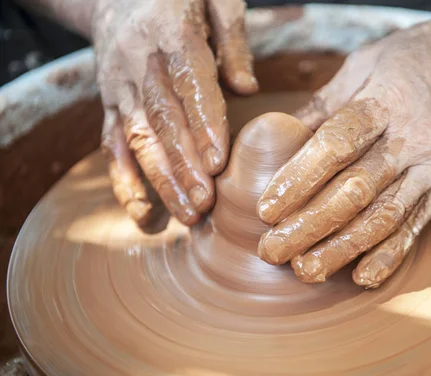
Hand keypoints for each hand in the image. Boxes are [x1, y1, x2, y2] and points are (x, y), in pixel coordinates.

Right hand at [94, 0, 256, 225]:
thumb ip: (232, 40)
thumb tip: (249, 89)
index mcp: (170, 31)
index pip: (188, 82)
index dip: (203, 124)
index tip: (219, 163)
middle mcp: (138, 61)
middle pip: (161, 120)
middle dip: (184, 166)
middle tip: (206, 204)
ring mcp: (118, 86)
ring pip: (137, 139)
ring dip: (161, 181)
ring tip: (187, 216)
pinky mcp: (108, 103)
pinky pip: (112, 146)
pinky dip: (124, 182)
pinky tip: (143, 216)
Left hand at [257, 11, 430, 287]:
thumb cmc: (420, 57)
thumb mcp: (368, 61)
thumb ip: (325, 103)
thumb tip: (278, 135)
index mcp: (387, 100)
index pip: (337, 145)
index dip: (298, 178)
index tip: (266, 208)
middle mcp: (415, 138)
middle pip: (356, 190)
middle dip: (310, 226)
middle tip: (273, 250)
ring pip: (384, 217)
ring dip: (342, 249)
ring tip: (306, 271)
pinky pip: (418, 225)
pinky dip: (390, 255)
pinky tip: (361, 277)